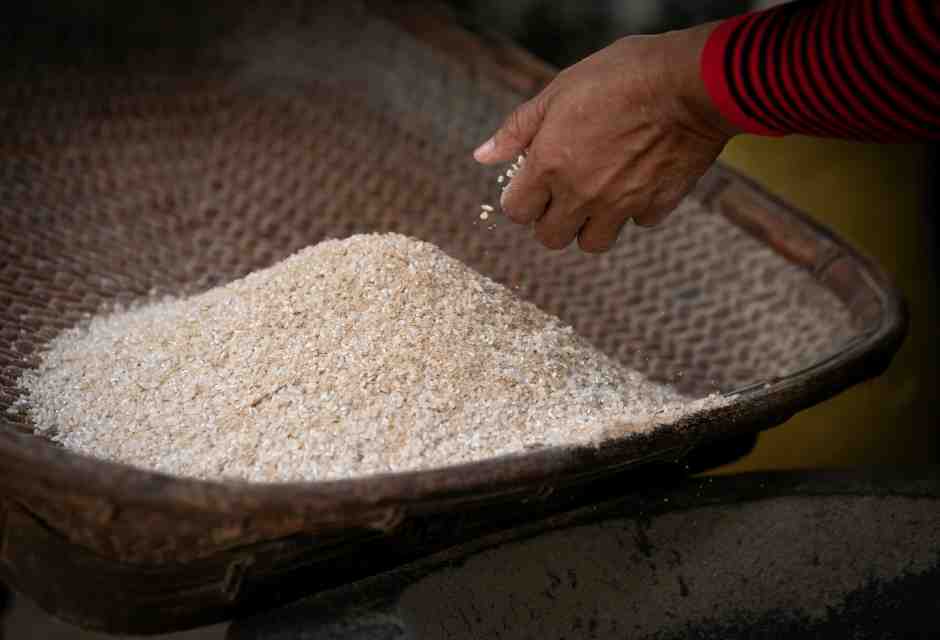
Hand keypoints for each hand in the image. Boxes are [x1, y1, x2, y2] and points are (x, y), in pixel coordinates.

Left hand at [474, 22, 738, 251]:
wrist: (690, 82)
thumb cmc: (621, 77)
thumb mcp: (558, 90)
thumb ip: (517, 129)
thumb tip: (482, 156)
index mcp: (550, 166)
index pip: (516, 212)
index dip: (521, 199)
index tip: (533, 184)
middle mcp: (581, 194)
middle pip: (551, 238)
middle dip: (552, 219)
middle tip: (564, 193)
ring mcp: (621, 205)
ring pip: (593, 242)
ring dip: (590, 224)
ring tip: (599, 194)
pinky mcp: (657, 205)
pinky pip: (638, 222)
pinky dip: (635, 209)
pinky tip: (638, 180)